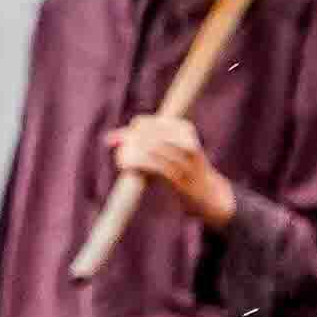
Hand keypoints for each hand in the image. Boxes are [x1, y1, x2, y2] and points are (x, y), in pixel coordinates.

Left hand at [106, 107, 237, 229]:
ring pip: (149, 147)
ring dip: (129, 152)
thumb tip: (108, 138)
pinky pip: (152, 165)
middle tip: (116, 148)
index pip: (149, 122)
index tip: (119, 140)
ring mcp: (184, 160)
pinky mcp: (178, 178)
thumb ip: (138, 142)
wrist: (208, 194)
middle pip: (147, 134)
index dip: (131, 130)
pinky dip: (135, 163)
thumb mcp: (166, 149)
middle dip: (128, 140)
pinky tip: (126, 166)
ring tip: (121, 159)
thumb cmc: (180, 170)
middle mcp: (186, 142)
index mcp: (184, 129)